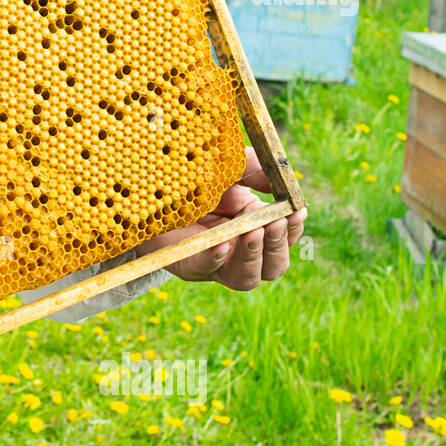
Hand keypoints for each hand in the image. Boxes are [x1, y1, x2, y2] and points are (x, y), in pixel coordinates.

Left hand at [135, 147, 307, 290]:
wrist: (149, 190)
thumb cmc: (192, 180)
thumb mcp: (229, 168)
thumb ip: (255, 171)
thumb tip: (282, 187)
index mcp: (255, 228)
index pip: (285, 239)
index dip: (294, 229)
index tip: (296, 211)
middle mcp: (239, 252)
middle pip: (273, 266)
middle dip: (277, 245)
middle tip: (273, 223)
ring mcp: (214, 263)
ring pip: (246, 278)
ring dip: (253, 256)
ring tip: (252, 232)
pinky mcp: (186, 265)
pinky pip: (204, 268)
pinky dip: (215, 258)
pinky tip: (221, 244)